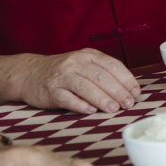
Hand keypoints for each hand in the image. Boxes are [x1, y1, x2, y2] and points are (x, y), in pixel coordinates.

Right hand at [11, 50, 140, 114]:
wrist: (30, 73)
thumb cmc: (65, 71)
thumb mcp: (85, 64)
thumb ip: (104, 73)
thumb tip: (129, 90)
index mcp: (88, 55)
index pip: (113, 66)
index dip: (127, 80)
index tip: (136, 93)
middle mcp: (75, 63)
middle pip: (101, 77)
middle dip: (118, 92)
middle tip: (128, 104)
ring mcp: (62, 76)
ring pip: (86, 87)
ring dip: (102, 99)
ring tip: (114, 109)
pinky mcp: (50, 91)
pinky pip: (68, 99)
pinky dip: (81, 105)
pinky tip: (91, 111)